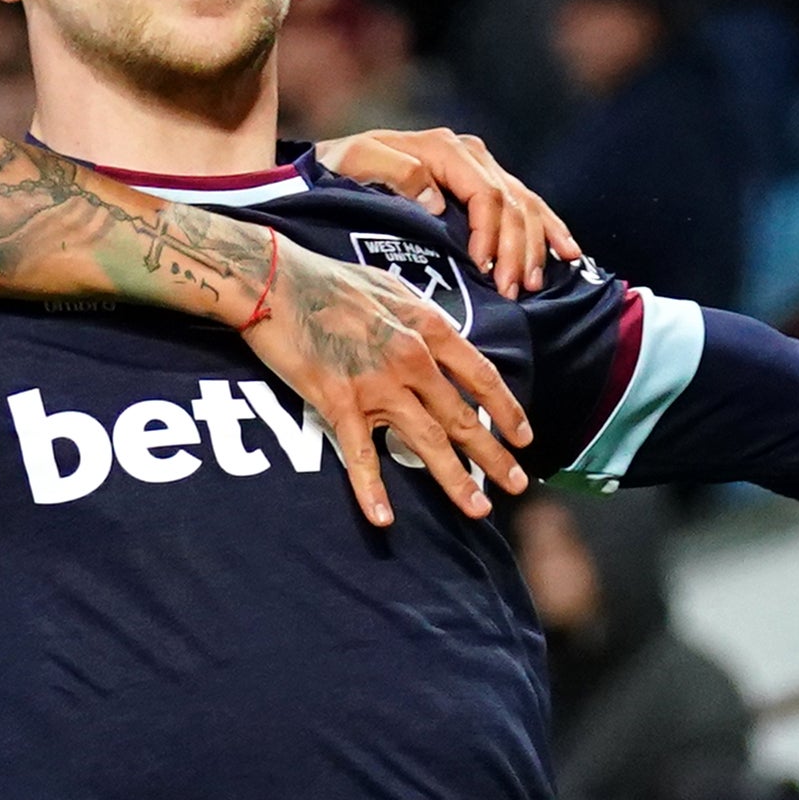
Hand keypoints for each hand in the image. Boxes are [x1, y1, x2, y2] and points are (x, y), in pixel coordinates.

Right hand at [243, 239, 531, 526]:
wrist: (275, 280)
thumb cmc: (329, 280)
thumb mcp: (392, 289)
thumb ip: (420, 320)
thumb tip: (441, 340)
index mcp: (428, 328)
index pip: (480, 376)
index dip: (506, 410)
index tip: (523, 436)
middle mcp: (411, 359)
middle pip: (462, 417)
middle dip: (494, 456)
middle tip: (517, 484)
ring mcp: (376, 383)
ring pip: (427, 441)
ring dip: (456, 479)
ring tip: (478, 509)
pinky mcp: (338, 401)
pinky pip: (361, 454)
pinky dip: (372, 490)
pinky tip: (383, 519)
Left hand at [317, 127, 578, 298]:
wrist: (336, 165)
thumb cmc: (343, 169)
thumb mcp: (357, 162)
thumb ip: (397, 173)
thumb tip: (438, 200)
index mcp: (446, 150)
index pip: (485, 195)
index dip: (491, 235)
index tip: (484, 270)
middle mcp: (471, 156)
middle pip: (512, 204)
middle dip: (516, 250)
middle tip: (512, 291)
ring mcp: (482, 169)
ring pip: (526, 207)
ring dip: (534, 248)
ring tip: (530, 285)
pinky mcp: (487, 185)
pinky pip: (530, 205)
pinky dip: (550, 230)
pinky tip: (568, 254)